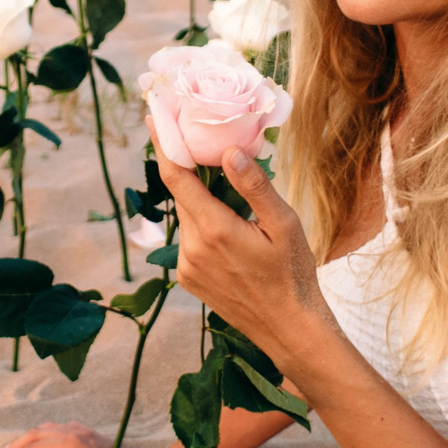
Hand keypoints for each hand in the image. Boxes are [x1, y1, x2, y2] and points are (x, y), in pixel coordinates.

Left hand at [158, 144, 330, 371]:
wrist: (289, 329)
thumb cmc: (293, 274)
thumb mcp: (284, 224)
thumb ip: (254, 186)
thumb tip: (228, 151)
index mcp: (214, 229)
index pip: (176, 177)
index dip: (163, 144)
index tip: (154, 117)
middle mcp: (192, 249)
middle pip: (183, 196)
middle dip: (192, 171)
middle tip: (209, 150)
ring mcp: (187, 267)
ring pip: (188, 219)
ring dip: (203, 204)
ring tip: (236, 206)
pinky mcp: (189, 280)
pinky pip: (191, 242)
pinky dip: (205, 227)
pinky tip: (233, 235)